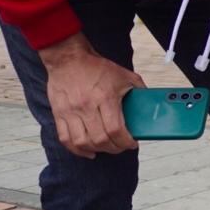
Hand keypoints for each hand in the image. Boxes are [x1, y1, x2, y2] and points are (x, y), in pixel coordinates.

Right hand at [39, 33, 143, 157]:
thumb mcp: (125, 75)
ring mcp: (71, 112)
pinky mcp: (59, 114)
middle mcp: (86, 106)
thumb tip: (151, 103)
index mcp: (106, 97)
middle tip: (121, 146)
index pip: (116, 129)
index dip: (126, 141)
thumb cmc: (97, 67)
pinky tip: (87, 151)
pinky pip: (65, 139)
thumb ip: (140, 89)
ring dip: (97, 150)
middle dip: (115, 148)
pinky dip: (77, 149)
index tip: (132, 143)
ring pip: (82, 142)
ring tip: (106, 148)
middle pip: (100, 139)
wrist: (69, 59)